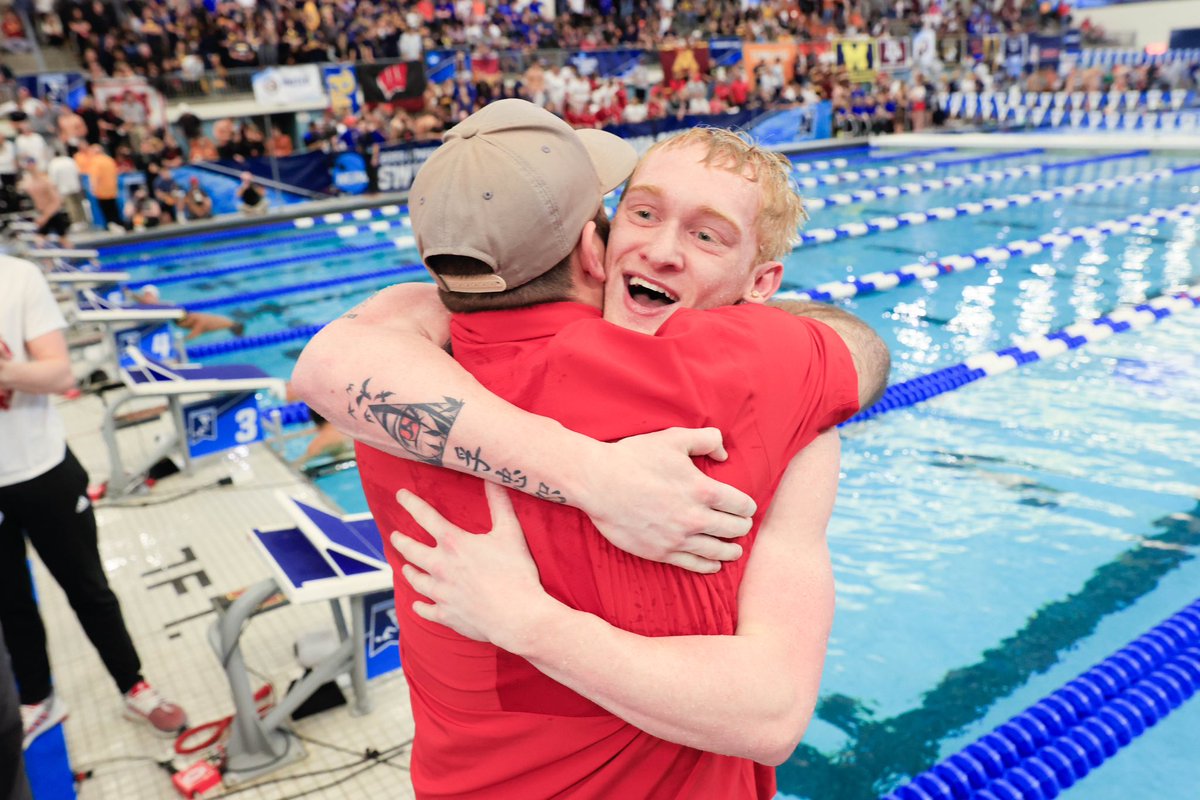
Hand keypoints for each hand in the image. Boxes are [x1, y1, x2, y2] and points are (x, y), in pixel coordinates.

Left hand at [392, 483, 550, 650]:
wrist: (515, 615)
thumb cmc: (515, 572)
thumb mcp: (510, 532)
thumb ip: (499, 503)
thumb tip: (493, 478)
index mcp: (453, 543)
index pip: (425, 517)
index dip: (411, 503)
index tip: (400, 495)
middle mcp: (440, 567)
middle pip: (412, 551)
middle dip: (401, 541)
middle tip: (395, 536)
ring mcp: (441, 593)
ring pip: (416, 580)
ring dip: (409, 572)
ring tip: (406, 568)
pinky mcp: (446, 615)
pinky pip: (426, 609)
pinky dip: (420, 606)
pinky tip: (417, 605)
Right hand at [580, 428, 757, 574]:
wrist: (598, 482)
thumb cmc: (635, 458)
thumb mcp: (673, 438)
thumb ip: (706, 439)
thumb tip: (724, 453)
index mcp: (703, 490)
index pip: (741, 505)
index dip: (747, 506)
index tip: (746, 507)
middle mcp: (695, 518)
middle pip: (734, 529)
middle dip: (742, 527)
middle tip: (742, 526)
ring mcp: (678, 539)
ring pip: (718, 551)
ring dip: (731, 550)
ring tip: (735, 549)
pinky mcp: (661, 553)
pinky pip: (694, 565)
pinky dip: (709, 566)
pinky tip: (714, 564)